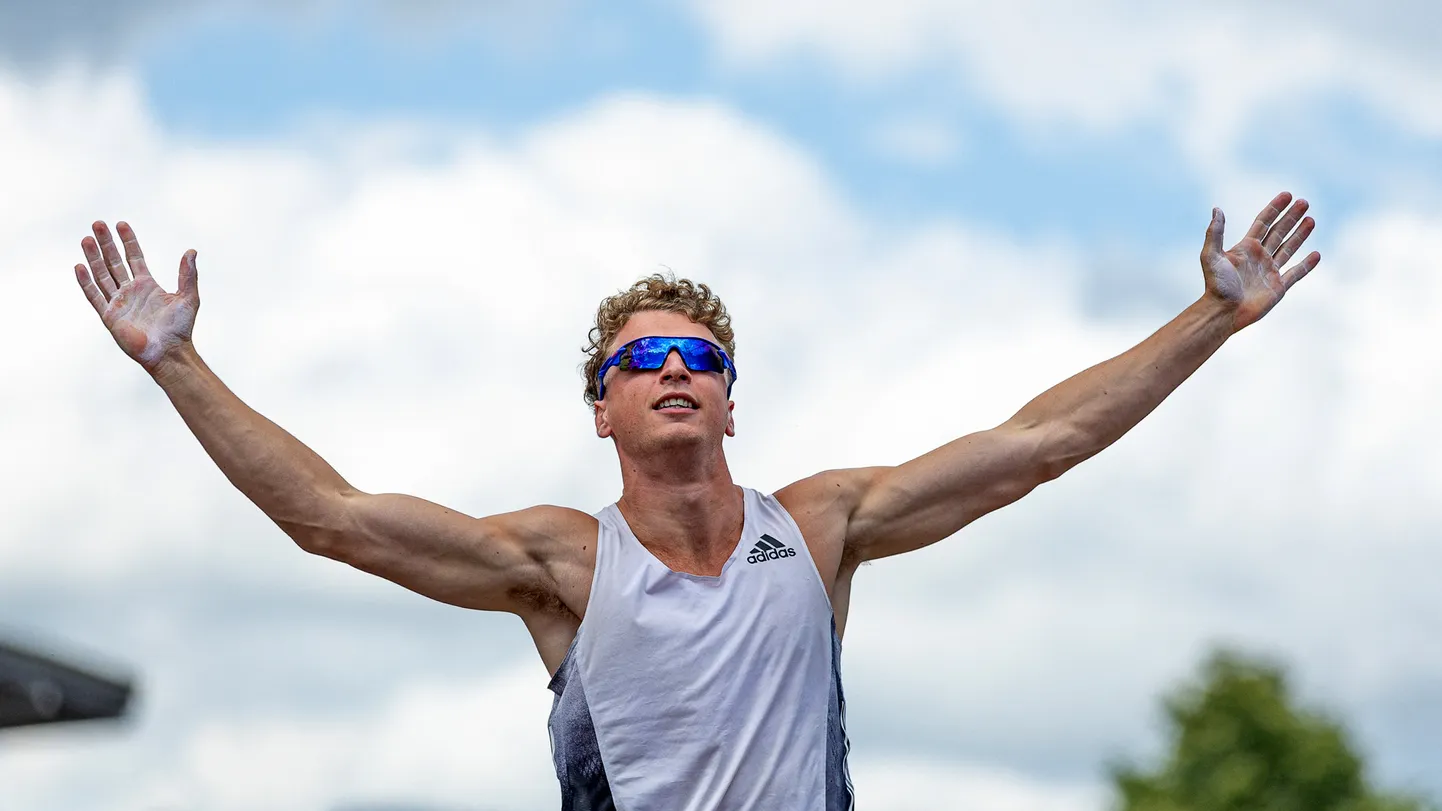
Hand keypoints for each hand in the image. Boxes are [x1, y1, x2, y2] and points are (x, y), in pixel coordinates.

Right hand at [74, 221, 199, 371]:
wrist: (169, 352)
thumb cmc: (180, 328)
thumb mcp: (188, 297)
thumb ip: (188, 274)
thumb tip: (191, 251)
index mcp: (147, 285)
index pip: (134, 257)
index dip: (128, 241)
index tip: (121, 224)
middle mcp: (130, 291)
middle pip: (114, 262)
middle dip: (106, 243)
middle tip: (98, 223)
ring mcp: (118, 302)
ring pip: (102, 274)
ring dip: (94, 257)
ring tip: (87, 238)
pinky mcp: (109, 316)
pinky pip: (95, 296)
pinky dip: (86, 282)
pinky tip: (80, 266)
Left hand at [1201, 192, 1320, 331]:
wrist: (1223, 312)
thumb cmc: (1215, 285)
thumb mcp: (1211, 255)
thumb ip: (1215, 232)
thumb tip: (1217, 209)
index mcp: (1245, 248)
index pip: (1263, 222)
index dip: (1275, 208)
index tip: (1287, 194)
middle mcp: (1259, 257)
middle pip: (1279, 232)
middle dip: (1291, 217)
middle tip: (1305, 202)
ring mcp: (1270, 272)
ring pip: (1289, 248)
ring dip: (1300, 234)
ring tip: (1311, 219)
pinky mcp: (1278, 287)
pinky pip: (1296, 273)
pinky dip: (1307, 264)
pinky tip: (1316, 254)